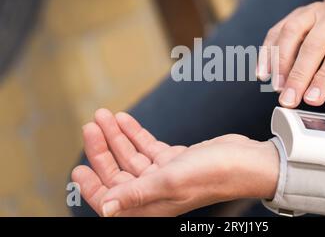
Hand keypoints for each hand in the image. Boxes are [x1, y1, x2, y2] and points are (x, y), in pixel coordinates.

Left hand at [71, 109, 278, 216]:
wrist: (247, 160)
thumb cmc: (215, 173)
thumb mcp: (172, 181)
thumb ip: (137, 193)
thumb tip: (105, 210)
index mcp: (152, 205)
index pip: (112, 198)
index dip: (92, 185)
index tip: (77, 167)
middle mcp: (156, 192)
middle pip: (120, 171)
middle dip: (103, 148)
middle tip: (91, 123)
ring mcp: (166, 174)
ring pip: (133, 155)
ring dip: (118, 136)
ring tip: (104, 115)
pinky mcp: (176, 159)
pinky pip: (148, 146)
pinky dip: (136, 133)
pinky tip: (125, 120)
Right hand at [256, 0, 324, 109]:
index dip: (324, 78)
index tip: (312, 99)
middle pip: (312, 45)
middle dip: (298, 76)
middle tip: (289, 100)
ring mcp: (311, 11)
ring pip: (290, 33)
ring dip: (280, 63)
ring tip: (277, 88)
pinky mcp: (294, 14)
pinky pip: (276, 31)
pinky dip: (267, 52)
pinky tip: (263, 73)